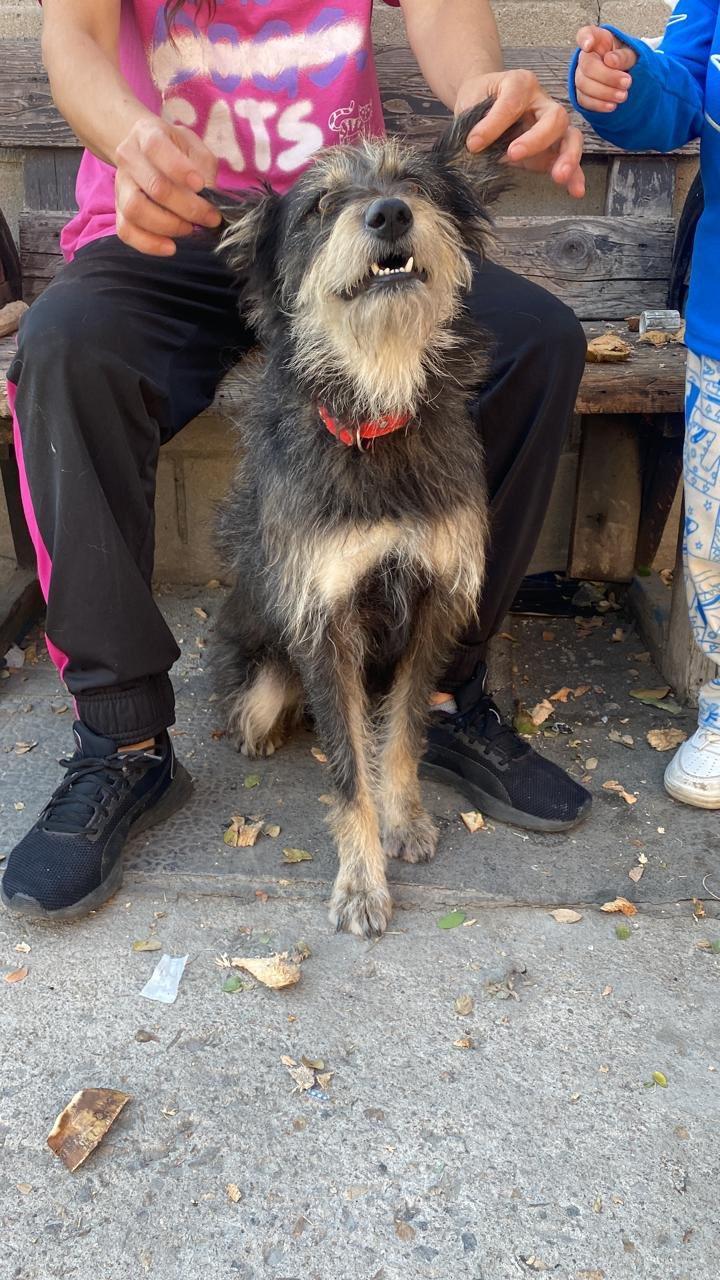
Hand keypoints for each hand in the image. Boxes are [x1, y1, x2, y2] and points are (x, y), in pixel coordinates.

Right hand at [115, 116, 221, 255]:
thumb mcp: (194, 147)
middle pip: (154, 186)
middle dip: (187, 207)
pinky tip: (170, 247)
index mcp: (147, 134)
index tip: (201, 186)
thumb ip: (203, 167)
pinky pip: (126, 231)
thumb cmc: (176, 151)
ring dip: (168, 226)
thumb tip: (209, 197)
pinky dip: (148, 244)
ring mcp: (120, 185)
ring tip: (189, 228)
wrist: (145, 151)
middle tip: (209, 217)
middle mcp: (128, 158)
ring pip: (135, 210)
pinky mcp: (118, 209)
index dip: (180, 169)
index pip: (157, 148)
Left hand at [456, 69, 584, 198]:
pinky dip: (575, 176)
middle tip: (514, 154)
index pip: (513, 102)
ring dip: (568, 157)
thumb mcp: (471, 104)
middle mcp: (542, 103)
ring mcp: (552, 127)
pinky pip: (568, 160)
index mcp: (521, 84)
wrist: (482, 105)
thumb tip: (476, 145)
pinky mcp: (553, 149)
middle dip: (537, 138)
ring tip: (559, 176)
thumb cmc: (479, 101)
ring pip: (571, 136)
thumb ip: (476, 121)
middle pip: (555, 116)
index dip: (494, 124)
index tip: (473, 144)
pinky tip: (576, 190)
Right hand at [574, 25, 637, 113]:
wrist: (625, 77)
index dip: (585, 39)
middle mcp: (585, 57)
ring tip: (623, 96)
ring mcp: (581, 76)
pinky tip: (612, 105)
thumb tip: (610, 60)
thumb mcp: (632, 54)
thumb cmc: (626, 61)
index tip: (589, 45)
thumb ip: (623, 55)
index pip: (586, 34)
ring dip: (605, 92)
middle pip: (587, 66)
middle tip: (628, 82)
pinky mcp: (581, 94)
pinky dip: (599, 104)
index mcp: (599, 40)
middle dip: (608, 76)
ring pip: (584, 85)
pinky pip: (585, 100)